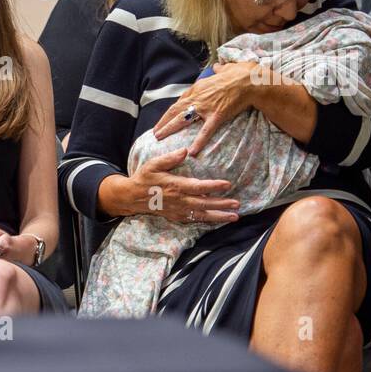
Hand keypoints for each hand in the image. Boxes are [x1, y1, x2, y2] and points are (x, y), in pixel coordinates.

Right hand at [125, 147, 239, 223]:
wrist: (132, 197)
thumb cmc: (144, 178)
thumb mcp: (153, 164)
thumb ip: (170, 158)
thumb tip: (185, 150)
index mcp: (175, 186)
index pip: (198, 186)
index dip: (213, 186)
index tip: (227, 184)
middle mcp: (179, 200)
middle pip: (204, 203)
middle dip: (221, 204)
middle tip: (237, 204)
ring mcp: (178, 210)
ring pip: (201, 214)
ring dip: (218, 216)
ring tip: (234, 217)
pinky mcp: (176, 216)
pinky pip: (194, 220)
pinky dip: (207, 221)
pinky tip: (219, 220)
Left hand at [153, 60, 262, 154]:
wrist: (251, 80)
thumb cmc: (241, 73)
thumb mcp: (226, 68)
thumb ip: (219, 70)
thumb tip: (217, 67)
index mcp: (199, 87)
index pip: (180, 101)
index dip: (171, 111)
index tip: (165, 118)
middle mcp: (198, 97)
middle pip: (175, 110)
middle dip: (163, 122)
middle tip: (155, 132)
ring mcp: (206, 107)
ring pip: (183, 119)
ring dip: (169, 129)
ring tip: (159, 138)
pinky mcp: (217, 115)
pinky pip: (205, 131)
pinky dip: (198, 141)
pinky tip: (192, 151)